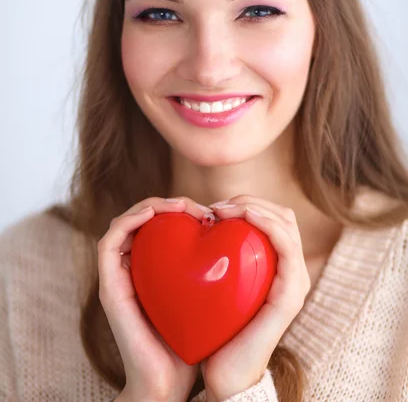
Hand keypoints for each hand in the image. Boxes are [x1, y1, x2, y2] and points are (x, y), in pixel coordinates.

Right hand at [97, 196, 207, 401]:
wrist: (169, 382)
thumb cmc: (193, 340)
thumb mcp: (208, 295)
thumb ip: (213, 269)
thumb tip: (241, 240)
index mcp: (153, 269)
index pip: (159, 226)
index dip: (180, 209)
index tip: (210, 213)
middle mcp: (132, 268)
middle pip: (141, 219)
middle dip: (168, 204)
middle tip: (198, 208)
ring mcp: (117, 276)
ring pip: (124, 223)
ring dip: (150, 206)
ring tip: (179, 206)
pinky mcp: (109, 286)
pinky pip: (109, 242)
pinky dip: (129, 221)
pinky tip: (154, 215)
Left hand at [199, 195, 310, 401]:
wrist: (224, 375)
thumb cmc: (218, 329)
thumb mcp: (219, 285)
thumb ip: (220, 258)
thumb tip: (200, 225)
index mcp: (278, 267)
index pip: (274, 217)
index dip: (248, 203)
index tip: (215, 208)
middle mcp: (292, 271)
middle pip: (282, 215)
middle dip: (250, 201)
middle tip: (217, 207)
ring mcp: (294, 283)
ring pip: (286, 223)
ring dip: (255, 207)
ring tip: (225, 209)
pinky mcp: (289, 296)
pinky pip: (286, 247)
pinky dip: (268, 224)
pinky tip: (245, 216)